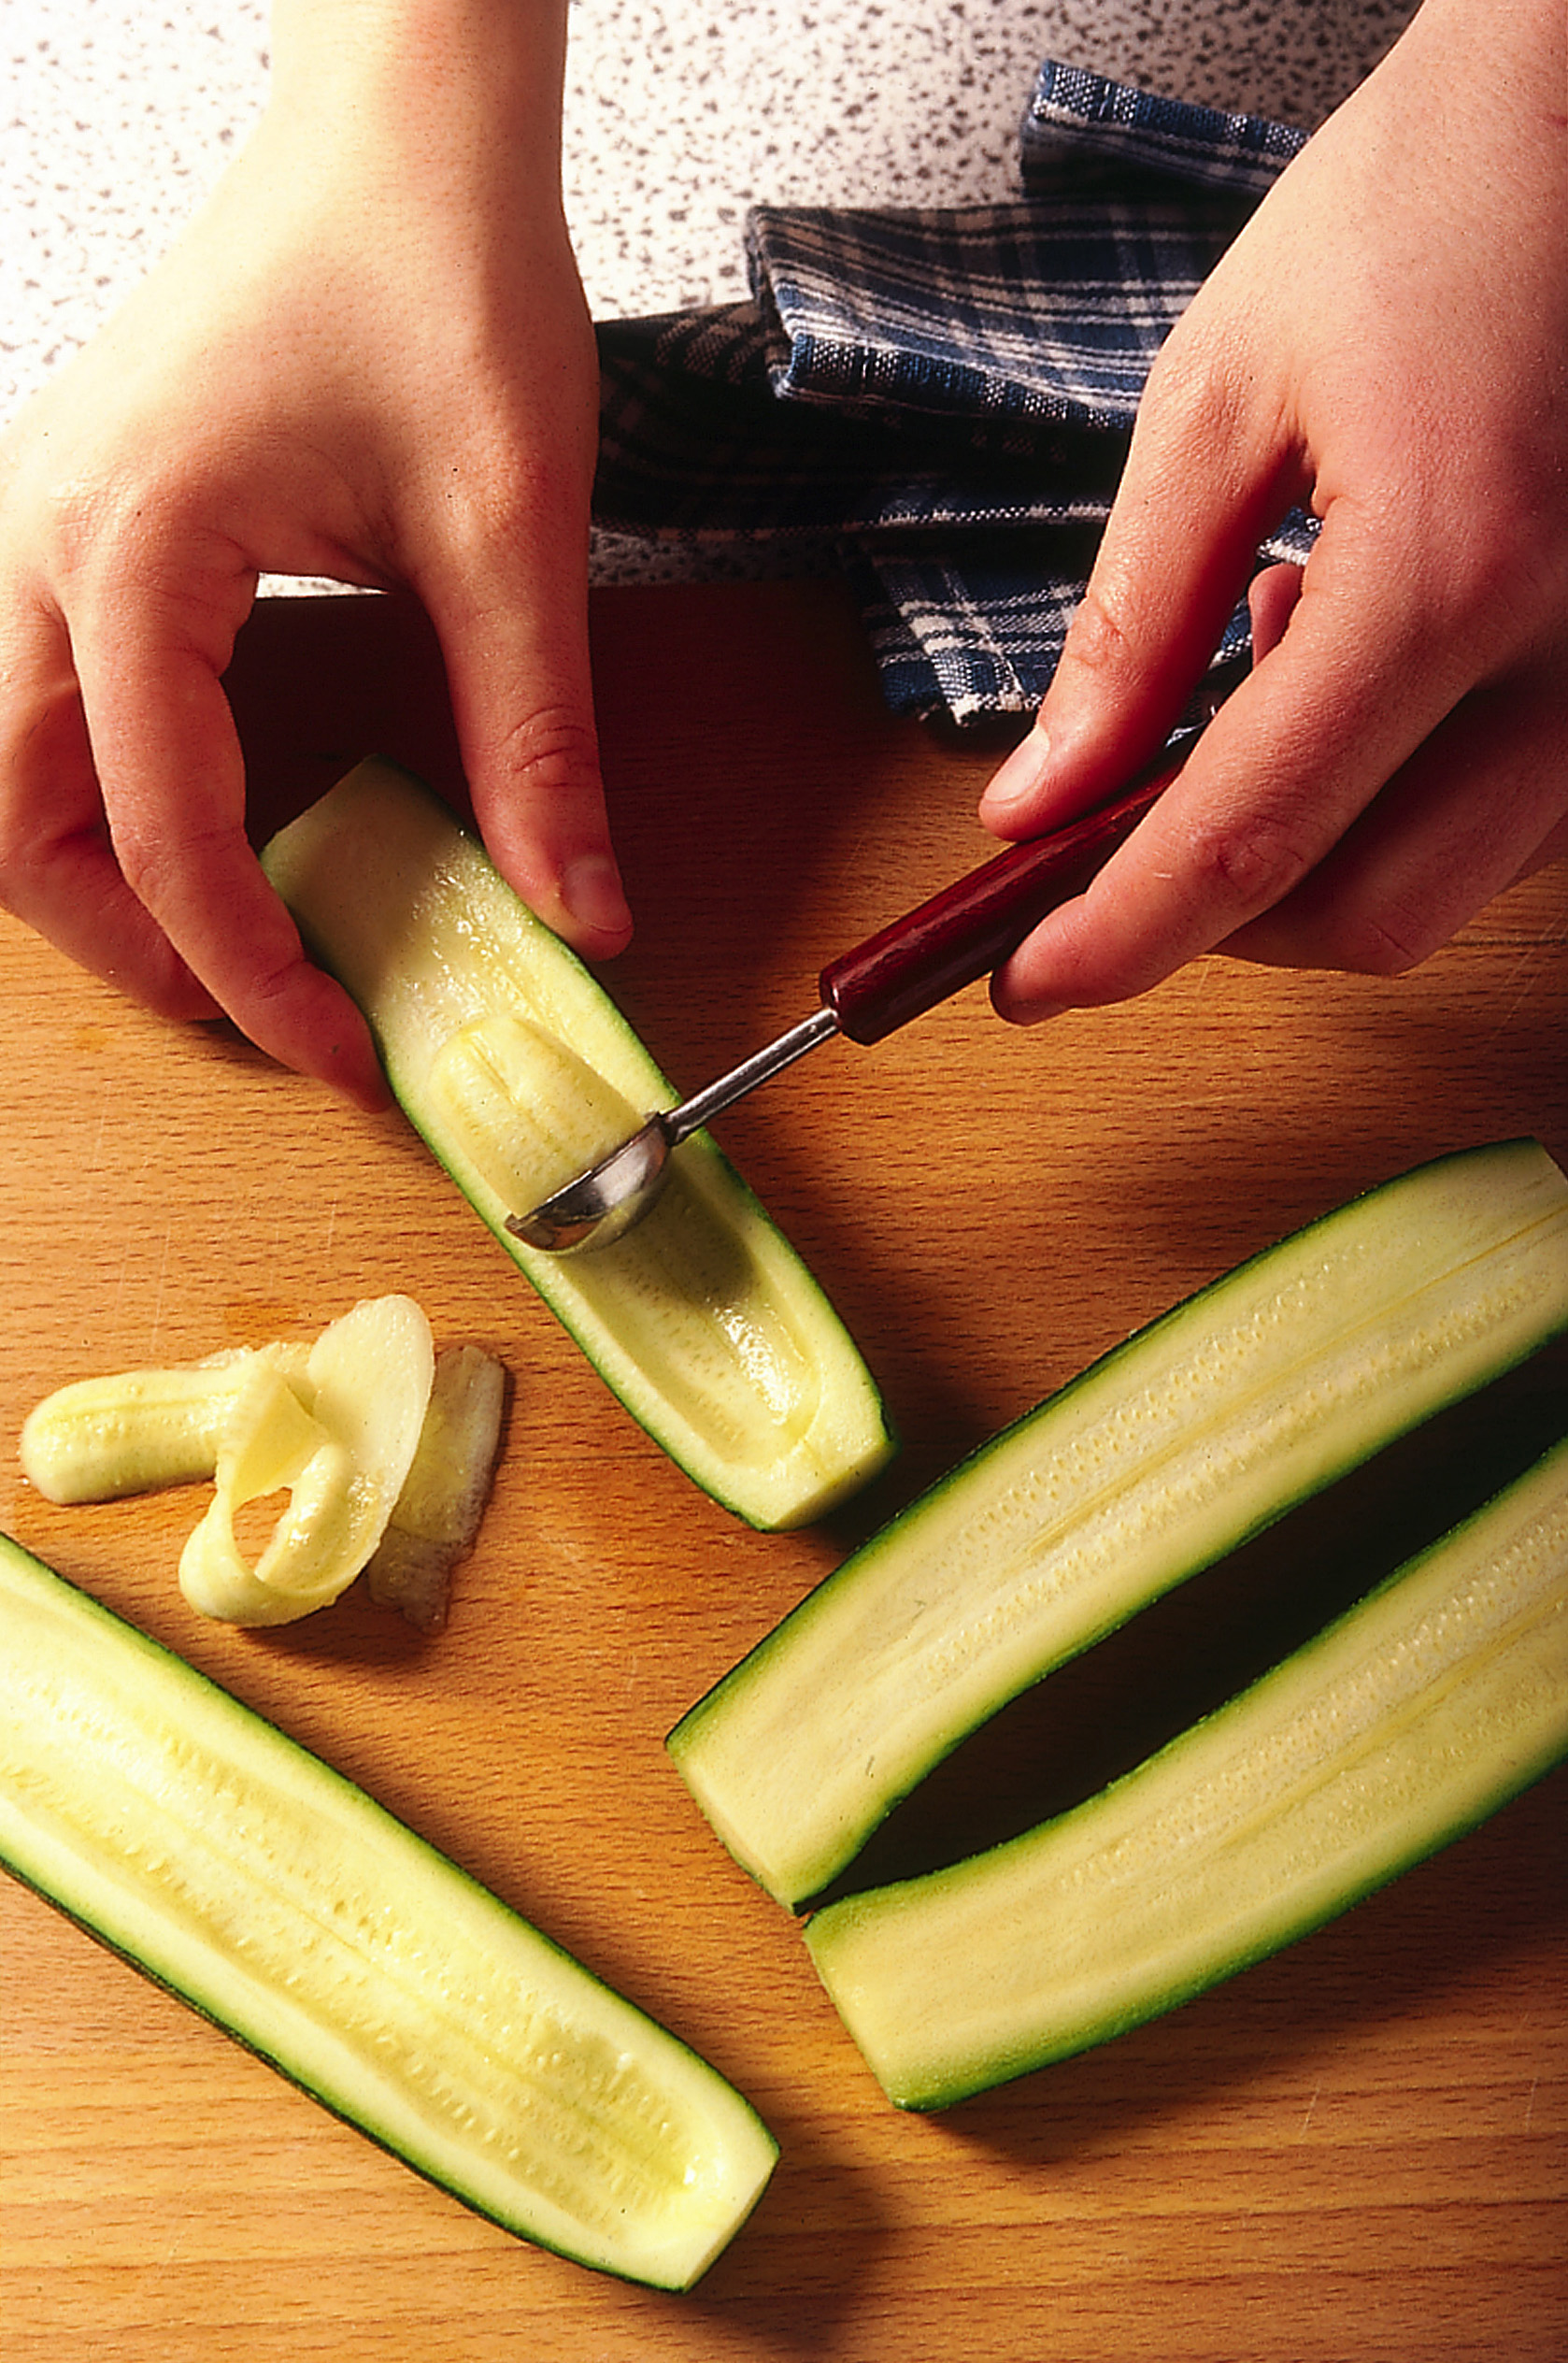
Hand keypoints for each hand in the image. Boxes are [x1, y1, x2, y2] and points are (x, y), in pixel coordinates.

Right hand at [0, 0, 626, 1106]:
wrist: (399, 129)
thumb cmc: (436, 269)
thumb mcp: (512, 529)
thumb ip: (536, 741)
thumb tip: (575, 909)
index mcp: (132, 547)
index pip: (158, 831)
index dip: (249, 971)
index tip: (340, 1049)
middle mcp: (43, 537)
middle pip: (13, 822)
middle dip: (127, 946)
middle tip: (264, 1012)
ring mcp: (39, 523)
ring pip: (3, 768)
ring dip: (95, 876)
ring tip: (232, 940)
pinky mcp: (78, 520)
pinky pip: (41, 698)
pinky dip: (102, 794)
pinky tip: (211, 821)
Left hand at [979, 0, 1567, 1023]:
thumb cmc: (1424, 204)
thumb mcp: (1221, 402)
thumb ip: (1128, 628)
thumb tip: (1041, 795)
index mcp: (1451, 567)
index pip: (1254, 838)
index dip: (1120, 936)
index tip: (1028, 980)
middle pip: (1372, 915)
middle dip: (1224, 919)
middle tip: (1117, 839)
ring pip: (1449, 886)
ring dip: (1320, 849)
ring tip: (1270, 657)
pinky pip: (1512, 822)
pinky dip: (1405, 799)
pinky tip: (1364, 656)